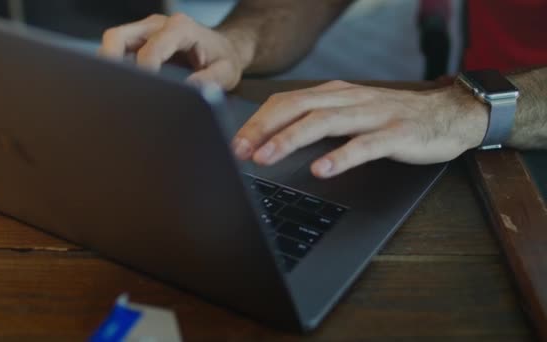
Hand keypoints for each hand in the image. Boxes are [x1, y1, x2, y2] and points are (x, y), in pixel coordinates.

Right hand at [100, 13, 248, 89]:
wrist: (226, 48)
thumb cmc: (224, 59)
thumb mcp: (226, 72)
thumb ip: (210, 80)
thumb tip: (188, 91)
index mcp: (181, 28)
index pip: (151, 49)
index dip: (142, 71)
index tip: (140, 94)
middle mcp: (159, 25)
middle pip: (119, 36)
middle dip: (109, 63)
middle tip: (111, 90)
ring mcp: (147, 30)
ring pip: (114, 40)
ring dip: (107, 64)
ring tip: (110, 89)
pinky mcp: (141, 40)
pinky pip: (119, 48)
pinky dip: (113, 65)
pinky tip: (118, 85)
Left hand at [232, 80, 488, 177]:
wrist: (449, 114)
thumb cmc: (393, 117)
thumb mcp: (351, 114)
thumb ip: (319, 122)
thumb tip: (276, 140)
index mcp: (335, 94)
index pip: (287, 102)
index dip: (258, 121)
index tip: (236, 142)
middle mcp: (350, 100)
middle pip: (298, 108)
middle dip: (264, 129)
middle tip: (240, 151)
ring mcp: (374, 115)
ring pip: (325, 122)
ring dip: (291, 139)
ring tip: (267, 157)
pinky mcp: (396, 133)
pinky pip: (365, 145)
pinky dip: (341, 157)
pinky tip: (321, 169)